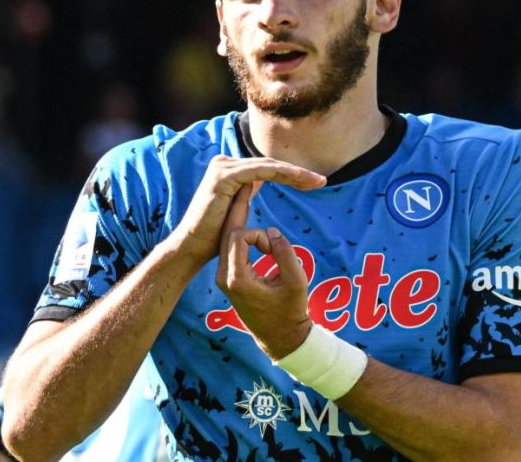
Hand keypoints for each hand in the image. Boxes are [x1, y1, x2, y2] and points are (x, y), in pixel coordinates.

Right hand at [169, 156, 324, 269]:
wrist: (193, 247)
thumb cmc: (214, 236)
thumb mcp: (236, 209)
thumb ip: (245, 193)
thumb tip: (257, 182)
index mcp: (228, 170)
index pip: (266, 168)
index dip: (291, 175)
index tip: (314, 183)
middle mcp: (224, 164)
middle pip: (269, 164)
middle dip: (297, 173)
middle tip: (322, 180)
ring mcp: (222, 167)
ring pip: (267, 166)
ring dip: (295, 172)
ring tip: (317, 181)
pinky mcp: (224, 176)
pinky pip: (259, 171)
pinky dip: (282, 173)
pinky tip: (299, 179)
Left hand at [215, 184, 312, 359]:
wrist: (280, 337)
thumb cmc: (291, 311)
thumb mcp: (296, 282)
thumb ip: (285, 253)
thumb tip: (270, 231)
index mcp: (237, 278)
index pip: (238, 236)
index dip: (258, 234)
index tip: (274, 247)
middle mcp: (224, 276)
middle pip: (227, 232)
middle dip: (241, 211)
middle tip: (250, 183)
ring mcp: (224, 277)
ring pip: (228, 238)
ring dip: (242, 220)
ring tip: (249, 193)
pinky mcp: (229, 277)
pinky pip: (231, 247)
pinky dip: (243, 233)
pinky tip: (250, 219)